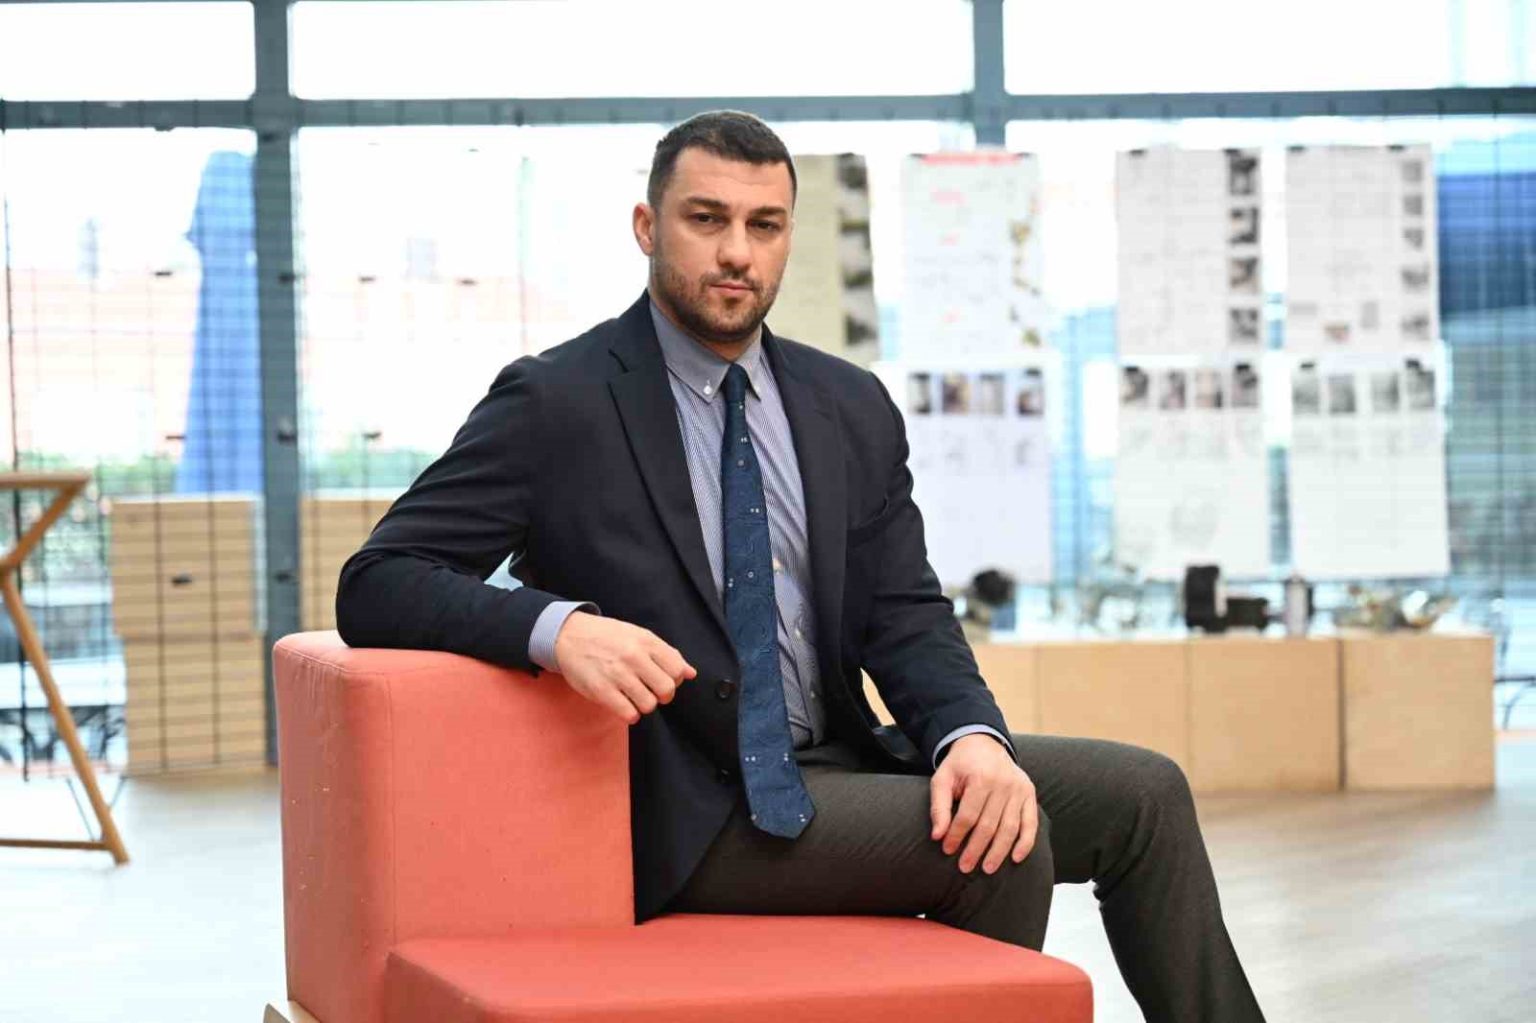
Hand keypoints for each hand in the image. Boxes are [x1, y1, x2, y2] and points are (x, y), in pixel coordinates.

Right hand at [552, 611, 695, 724]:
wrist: (569, 635)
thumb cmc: (607, 636)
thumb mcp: (639, 635)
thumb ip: (667, 653)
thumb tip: (690, 673)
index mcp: (646, 641)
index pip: (676, 670)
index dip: (674, 680)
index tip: (662, 680)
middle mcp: (634, 657)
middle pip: (666, 689)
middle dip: (663, 696)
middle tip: (652, 692)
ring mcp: (617, 674)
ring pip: (649, 704)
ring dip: (645, 705)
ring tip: (635, 697)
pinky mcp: (602, 690)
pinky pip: (629, 713)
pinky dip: (631, 714)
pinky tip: (624, 704)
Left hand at [929, 733, 1037, 874]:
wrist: (983, 743)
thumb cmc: (960, 765)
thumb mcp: (942, 779)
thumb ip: (939, 806)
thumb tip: (937, 836)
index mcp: (980, 778)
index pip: (968, 816)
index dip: (957, 835)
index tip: (947, 850)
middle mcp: (1003, 784)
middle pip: (989, 825)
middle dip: (976, 849)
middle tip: (965, 867)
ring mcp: (1019, 789)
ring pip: (1010, 828)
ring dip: (998, 852)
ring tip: (987, 868)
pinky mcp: (1029, 794)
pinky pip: (1030, 823)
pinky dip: (1025, 843)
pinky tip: (1015, 858)